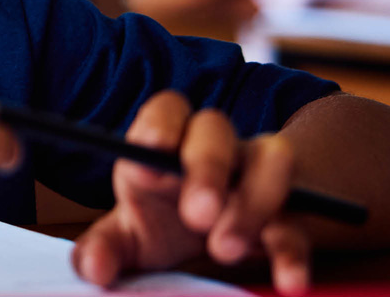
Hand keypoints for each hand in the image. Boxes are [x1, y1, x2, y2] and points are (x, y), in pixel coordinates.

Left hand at [72, 91, 309, 293]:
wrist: (221, 231)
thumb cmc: (164, 220)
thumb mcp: (131, 234)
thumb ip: (106, 247)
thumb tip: (91, 266)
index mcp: (166, 143)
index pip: (167, 109)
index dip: (159, 125)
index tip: (150, 152)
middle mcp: (214, 147)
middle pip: (215, 130)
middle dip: (206, 167)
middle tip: (196, 213)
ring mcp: (257, 173)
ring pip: (269, 162)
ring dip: (252, 203)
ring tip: (224, 249)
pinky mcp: (291, 213)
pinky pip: (298, 223)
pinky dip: (294, 253)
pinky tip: (290, 282)